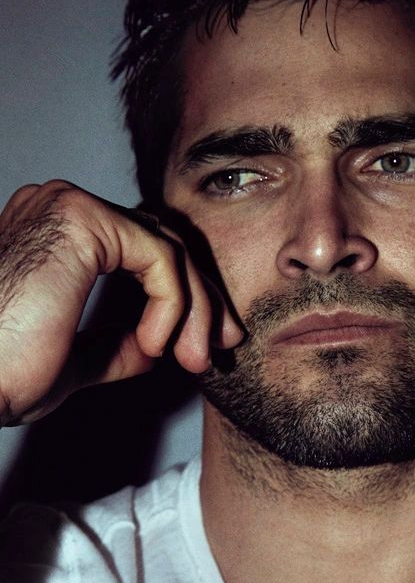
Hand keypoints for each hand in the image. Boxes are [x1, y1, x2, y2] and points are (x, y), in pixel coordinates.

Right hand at [0, 180, 242, 425]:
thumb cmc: (0, 376)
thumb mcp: (73, 360)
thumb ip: (115, 343)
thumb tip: (156, 344)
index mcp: (53, 235)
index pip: (142, 251)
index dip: (184, 297)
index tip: (203, 343)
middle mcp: (58, 208)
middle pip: (162, 243)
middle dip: (202, 298)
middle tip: (223, 343)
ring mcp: (67, 206)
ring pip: (168, 249)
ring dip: (194, 309)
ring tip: (193, 358)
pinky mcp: (79, 218)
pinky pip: (158, 258)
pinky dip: (171, 304)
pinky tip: (157, 343)